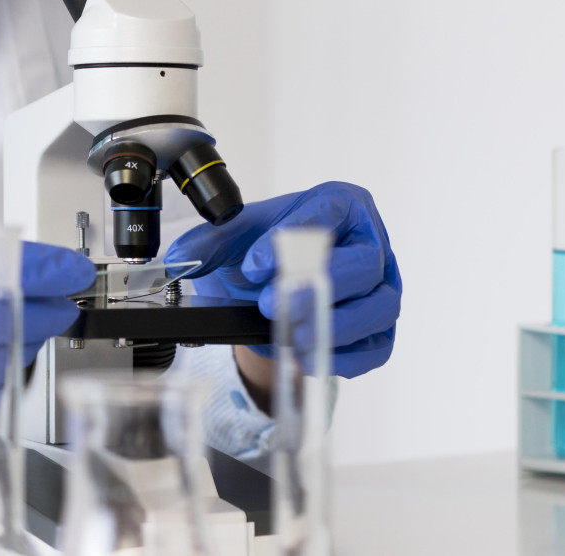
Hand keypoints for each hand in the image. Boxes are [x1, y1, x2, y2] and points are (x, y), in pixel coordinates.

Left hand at [166, 182, 400, 378]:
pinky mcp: (381, 329)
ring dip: (334, 326)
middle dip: (316, 287)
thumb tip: (181, 260)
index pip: (328, 214)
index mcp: (341, 206)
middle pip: (365, 263)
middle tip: (272, 305)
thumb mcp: (235, 238)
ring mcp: (383, 288)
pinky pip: (377, 347)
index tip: (254, 265)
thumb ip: (208, 243)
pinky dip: (345, 357)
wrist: (271, 289)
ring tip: (291, 336)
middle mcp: (371, 243)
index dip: (293, 241)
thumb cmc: (267, 252)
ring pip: (380, 307)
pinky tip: (309, 358)